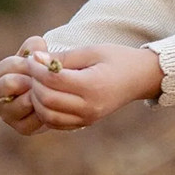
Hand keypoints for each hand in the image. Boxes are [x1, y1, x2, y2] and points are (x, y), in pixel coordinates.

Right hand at [0, 35, 48, 135]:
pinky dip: (45, 111)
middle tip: (45, 77)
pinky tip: (55, 104)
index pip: (5, 67)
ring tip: (51, 89)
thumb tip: (37, 48)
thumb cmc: (41, 68)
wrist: (54, 91)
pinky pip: (33, 120)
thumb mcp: (36, 53)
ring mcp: (8, 114)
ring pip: (21, 104)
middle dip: (30, 78)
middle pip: (7, 84)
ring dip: (39, 95)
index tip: (40, 62)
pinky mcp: (22, 128)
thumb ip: (34, 47)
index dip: (25, 63)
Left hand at [24, 44, 163, 130]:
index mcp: (93, 85)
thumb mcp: (92, 51)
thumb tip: (35, 59)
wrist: (141, 77)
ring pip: (48, 115)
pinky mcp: (86, 123)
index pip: (53, 80)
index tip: (32, 58)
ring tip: (39, 83)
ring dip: (37, 99)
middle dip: (34, 83)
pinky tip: (47, 95)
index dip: (37, 69)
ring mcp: (88, 117)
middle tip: (33, 70)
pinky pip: (56, 123)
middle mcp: (90, 106)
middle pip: (47, 99)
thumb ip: (63, 57)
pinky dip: (45, 111)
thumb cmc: (117, 59)